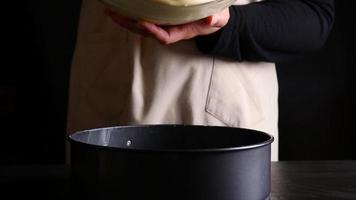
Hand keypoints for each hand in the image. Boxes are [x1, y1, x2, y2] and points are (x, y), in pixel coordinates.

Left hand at [104, 8, 229, 44]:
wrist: (213, 18)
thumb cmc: (216, 18)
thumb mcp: (220, 18)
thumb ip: (217, 19)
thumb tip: (211, 20)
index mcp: (182, 32)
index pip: (164, 36)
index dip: (152, 30)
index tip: (142, 22)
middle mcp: (170, 30)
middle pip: (146, 32)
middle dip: (130, 25)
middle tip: (115, 15)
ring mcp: (164, 25)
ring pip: (142, 26)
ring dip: (126, 21)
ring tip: (111, 11)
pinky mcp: (161, 19)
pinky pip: (144, 18)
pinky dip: (132, 14)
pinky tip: (122, 8)